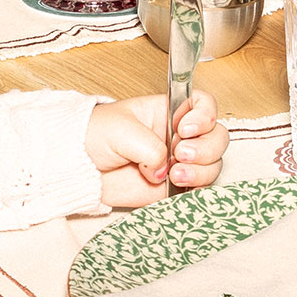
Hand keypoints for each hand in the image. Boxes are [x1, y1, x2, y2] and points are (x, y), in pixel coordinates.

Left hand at [85, 93, 226, 205]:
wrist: (79, 166)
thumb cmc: (95, 135)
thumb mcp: (121, 129)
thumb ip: (149, 146)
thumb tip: (164, 169)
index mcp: (169, 111)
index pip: (204, 105)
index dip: (205, 115)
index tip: (185, 129)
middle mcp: (180, 136)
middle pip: (217, 137)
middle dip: (206, 148)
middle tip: (180, 154)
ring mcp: (179, 163)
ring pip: (213, 166)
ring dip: (201, 171)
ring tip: (174, 174)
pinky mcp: (173, 189)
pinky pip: (199, 191)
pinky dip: (196, 191)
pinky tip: (178, 189)